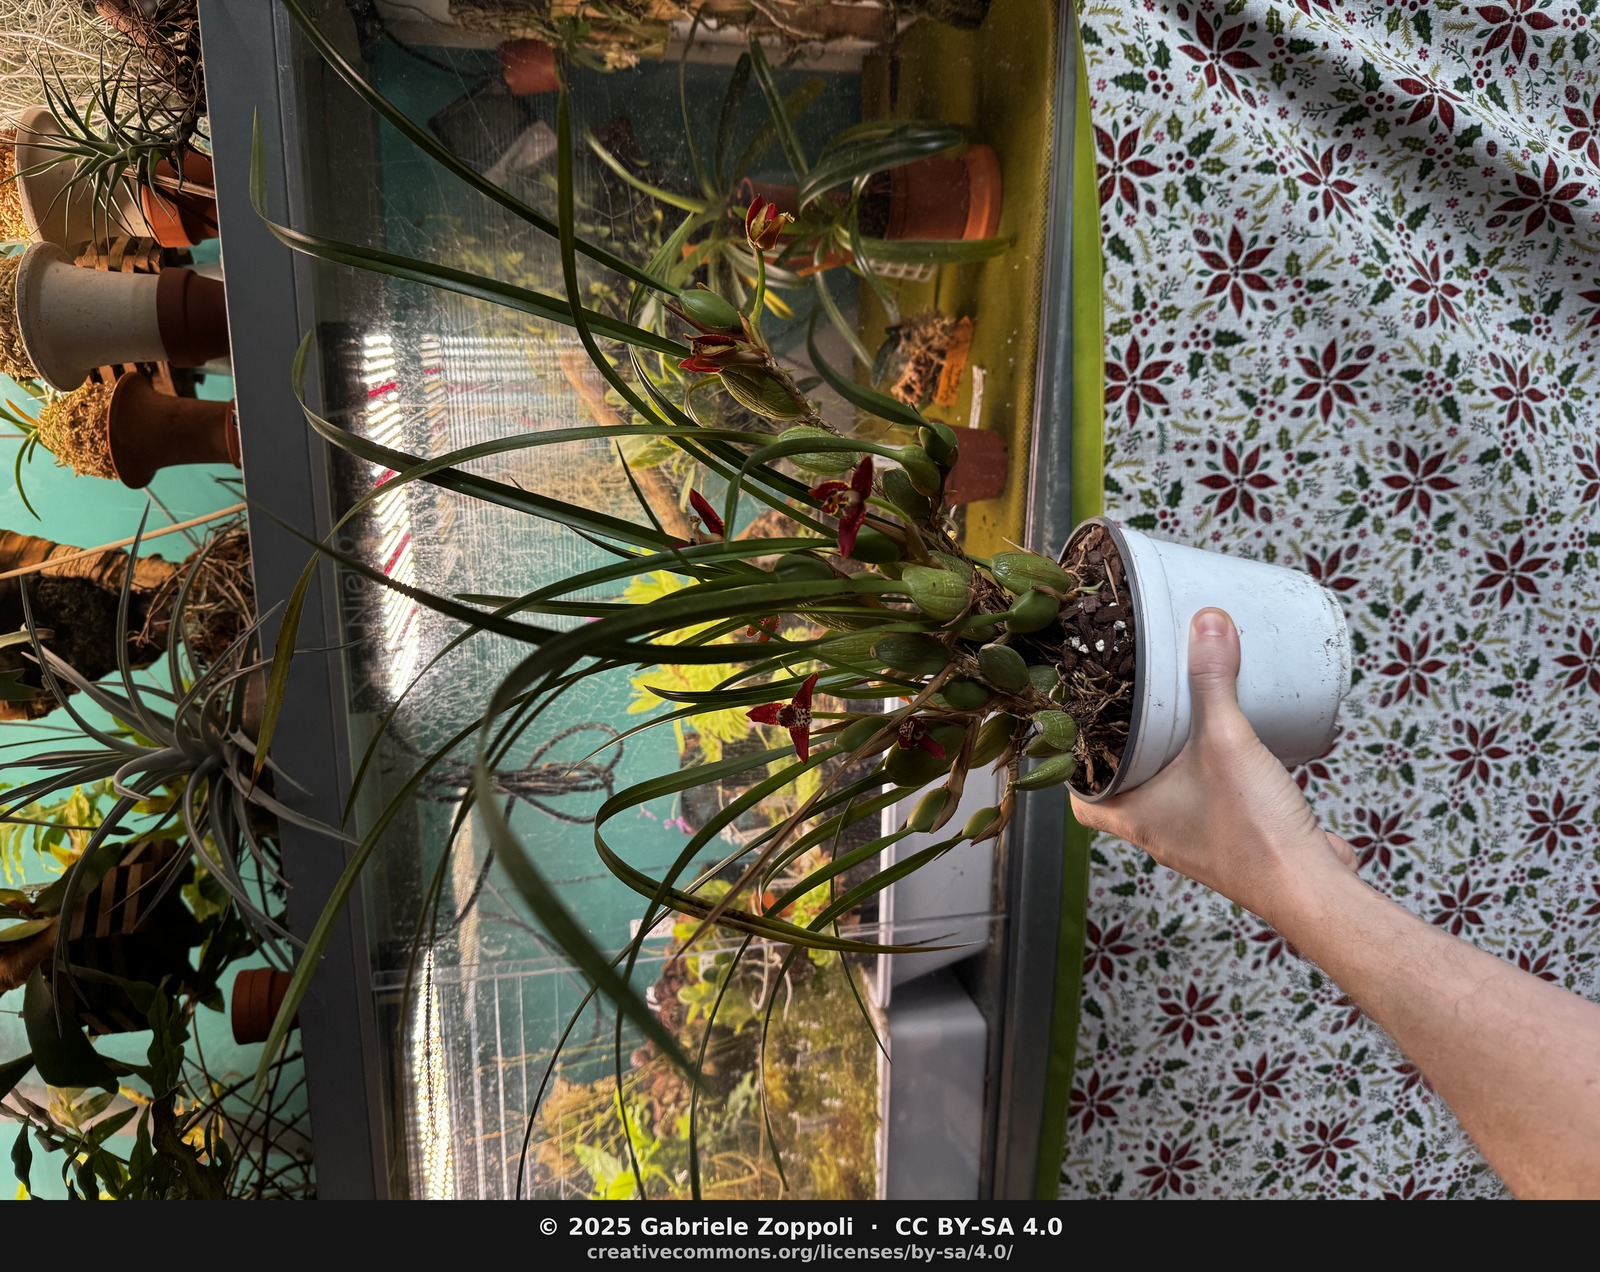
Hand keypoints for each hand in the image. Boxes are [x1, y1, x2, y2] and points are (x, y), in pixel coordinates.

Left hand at [1069, 607, 1356, 925]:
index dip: (1072, 766)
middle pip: (1120, 789)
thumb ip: (1213, 681)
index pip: (1080, 797)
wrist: (1312, 890)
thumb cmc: (1254, 833)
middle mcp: (1157, 833)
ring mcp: (1194, 839)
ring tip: (1174, 716)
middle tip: (1128, 709)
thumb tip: (1206, 621)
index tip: (1078, 728)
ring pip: (1165, 793)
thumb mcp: (1227, 741)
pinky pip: (1207, 800)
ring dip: (1166, 760)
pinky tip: (1227, 744)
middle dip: (1123, 751)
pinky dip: (1208, 772)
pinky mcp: (1231, 839)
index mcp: (1133, 817)